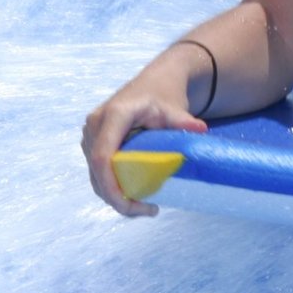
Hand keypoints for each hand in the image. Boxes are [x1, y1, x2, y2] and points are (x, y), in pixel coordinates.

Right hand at [81, 66, 207, 217]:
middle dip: (117, 198)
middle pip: (97, 171)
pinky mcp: (94, 142)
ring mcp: (92, 134)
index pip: (102, 157)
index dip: (111, 185)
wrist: (156, 82)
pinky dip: (114, 187)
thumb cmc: (165, 95)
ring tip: (146, 207)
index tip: (130, 205)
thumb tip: (201, 131)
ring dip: (116, 196)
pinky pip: (99, 171)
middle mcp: (95, 124)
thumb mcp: (175, 108)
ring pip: (96, 175)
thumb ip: (183, 122)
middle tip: (149, 210)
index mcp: (113, 115)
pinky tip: (136, 196)